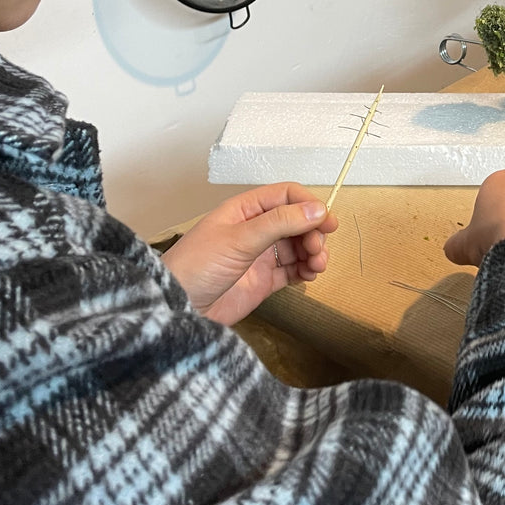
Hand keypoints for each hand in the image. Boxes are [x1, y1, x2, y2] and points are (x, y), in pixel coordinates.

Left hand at [161, 182, 337, 324]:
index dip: (309, 205)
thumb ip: (280, 223)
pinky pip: (292, 270)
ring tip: (317, 266)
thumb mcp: (240, 238)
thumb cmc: (197, 266)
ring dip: (313, 252)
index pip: (286, 196)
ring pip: (297, 246)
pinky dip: (305, 270)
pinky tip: (309, 275)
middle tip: (318, 249)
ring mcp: (259, 255)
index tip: (327, 221)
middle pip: (296, 221)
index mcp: (245, 210)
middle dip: (313, 233)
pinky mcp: (263, 280)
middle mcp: (255, 229)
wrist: (178, 308)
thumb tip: (317, 209)